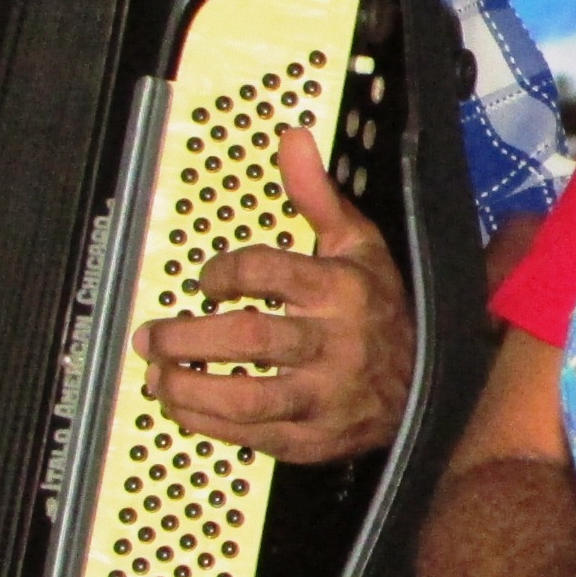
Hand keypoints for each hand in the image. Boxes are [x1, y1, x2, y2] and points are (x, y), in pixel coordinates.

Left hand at [137, 125, 413, 463]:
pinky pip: (251, 436)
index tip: (206, 281)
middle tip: (151, 336)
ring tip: (158, 376)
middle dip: (187, 338)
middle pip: (246, 339)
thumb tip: (291, 139)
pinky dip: (207, 424)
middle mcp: (332, 345)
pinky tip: (184, 407)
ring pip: (245, 398)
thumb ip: (317, 196)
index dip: (222, 274)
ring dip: (188, 388)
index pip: (266, 273)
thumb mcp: (358, 245)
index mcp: (340, 291)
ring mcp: (323, 396)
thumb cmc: (382, 309)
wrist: (424, 386)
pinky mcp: (313, 438)